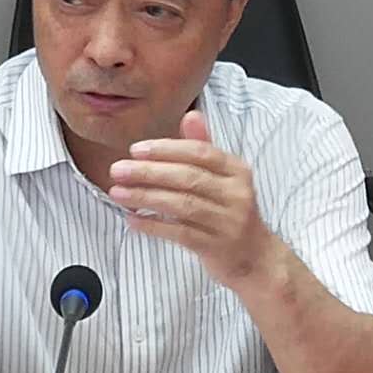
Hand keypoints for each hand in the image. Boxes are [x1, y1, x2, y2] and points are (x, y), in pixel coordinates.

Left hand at [109, 110, 275, 287]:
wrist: (255, 257)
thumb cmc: (230, 211)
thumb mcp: (224, 177)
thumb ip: (205, 147)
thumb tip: (190, 114)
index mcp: (237, 170)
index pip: (200, 152)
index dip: (166, 149)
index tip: (135, 150)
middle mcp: (236, 194)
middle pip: (188, 177)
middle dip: (149, 172)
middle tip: (118, 169)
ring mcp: (228, 222)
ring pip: (182, 205)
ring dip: (146, 197)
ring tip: (118, 193)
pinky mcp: (216, 247)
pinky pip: (180, 233)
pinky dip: (154, 225)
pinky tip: (133, 219)